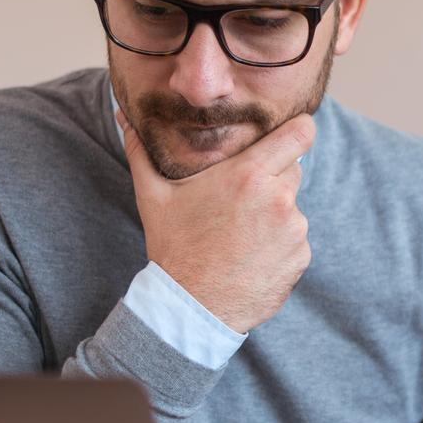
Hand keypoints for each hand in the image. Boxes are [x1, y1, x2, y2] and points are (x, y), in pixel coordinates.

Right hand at [118, 110, 315, 333]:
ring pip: (292, 207)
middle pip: (293, 169)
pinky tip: (250, 256)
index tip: (291, 134)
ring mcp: (293, 230)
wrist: (192, 308)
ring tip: (240, 235)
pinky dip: (279, 245)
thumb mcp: (154, 196)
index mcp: (248, 175)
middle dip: (273, 177)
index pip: (300, 134)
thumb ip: (142, 151)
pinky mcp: (300, 257)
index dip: (299, 130)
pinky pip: (295, 240)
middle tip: (242, 197)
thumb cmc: (174, 248)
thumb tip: (122, 115)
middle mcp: (278, 198)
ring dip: (274, 215)